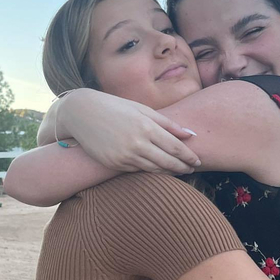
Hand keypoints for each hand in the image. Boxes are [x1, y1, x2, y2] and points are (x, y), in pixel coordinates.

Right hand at [58, 89, 201, 173]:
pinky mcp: (114, 164)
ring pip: (154, 169)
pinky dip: (150, 170)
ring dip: (168, 171)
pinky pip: (137, 170)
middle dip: (182, 167)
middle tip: (192, 169)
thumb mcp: (142, 110)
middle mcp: (137, 143)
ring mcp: (125, 156)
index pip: (175, 147)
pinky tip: (158, 169)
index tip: (197, 160)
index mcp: (146, 127)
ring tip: (179, 171)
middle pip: (168, 162)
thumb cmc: (115, 107)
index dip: (189, 156)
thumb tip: (191, 134)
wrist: (82, 113)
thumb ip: (168, 123)